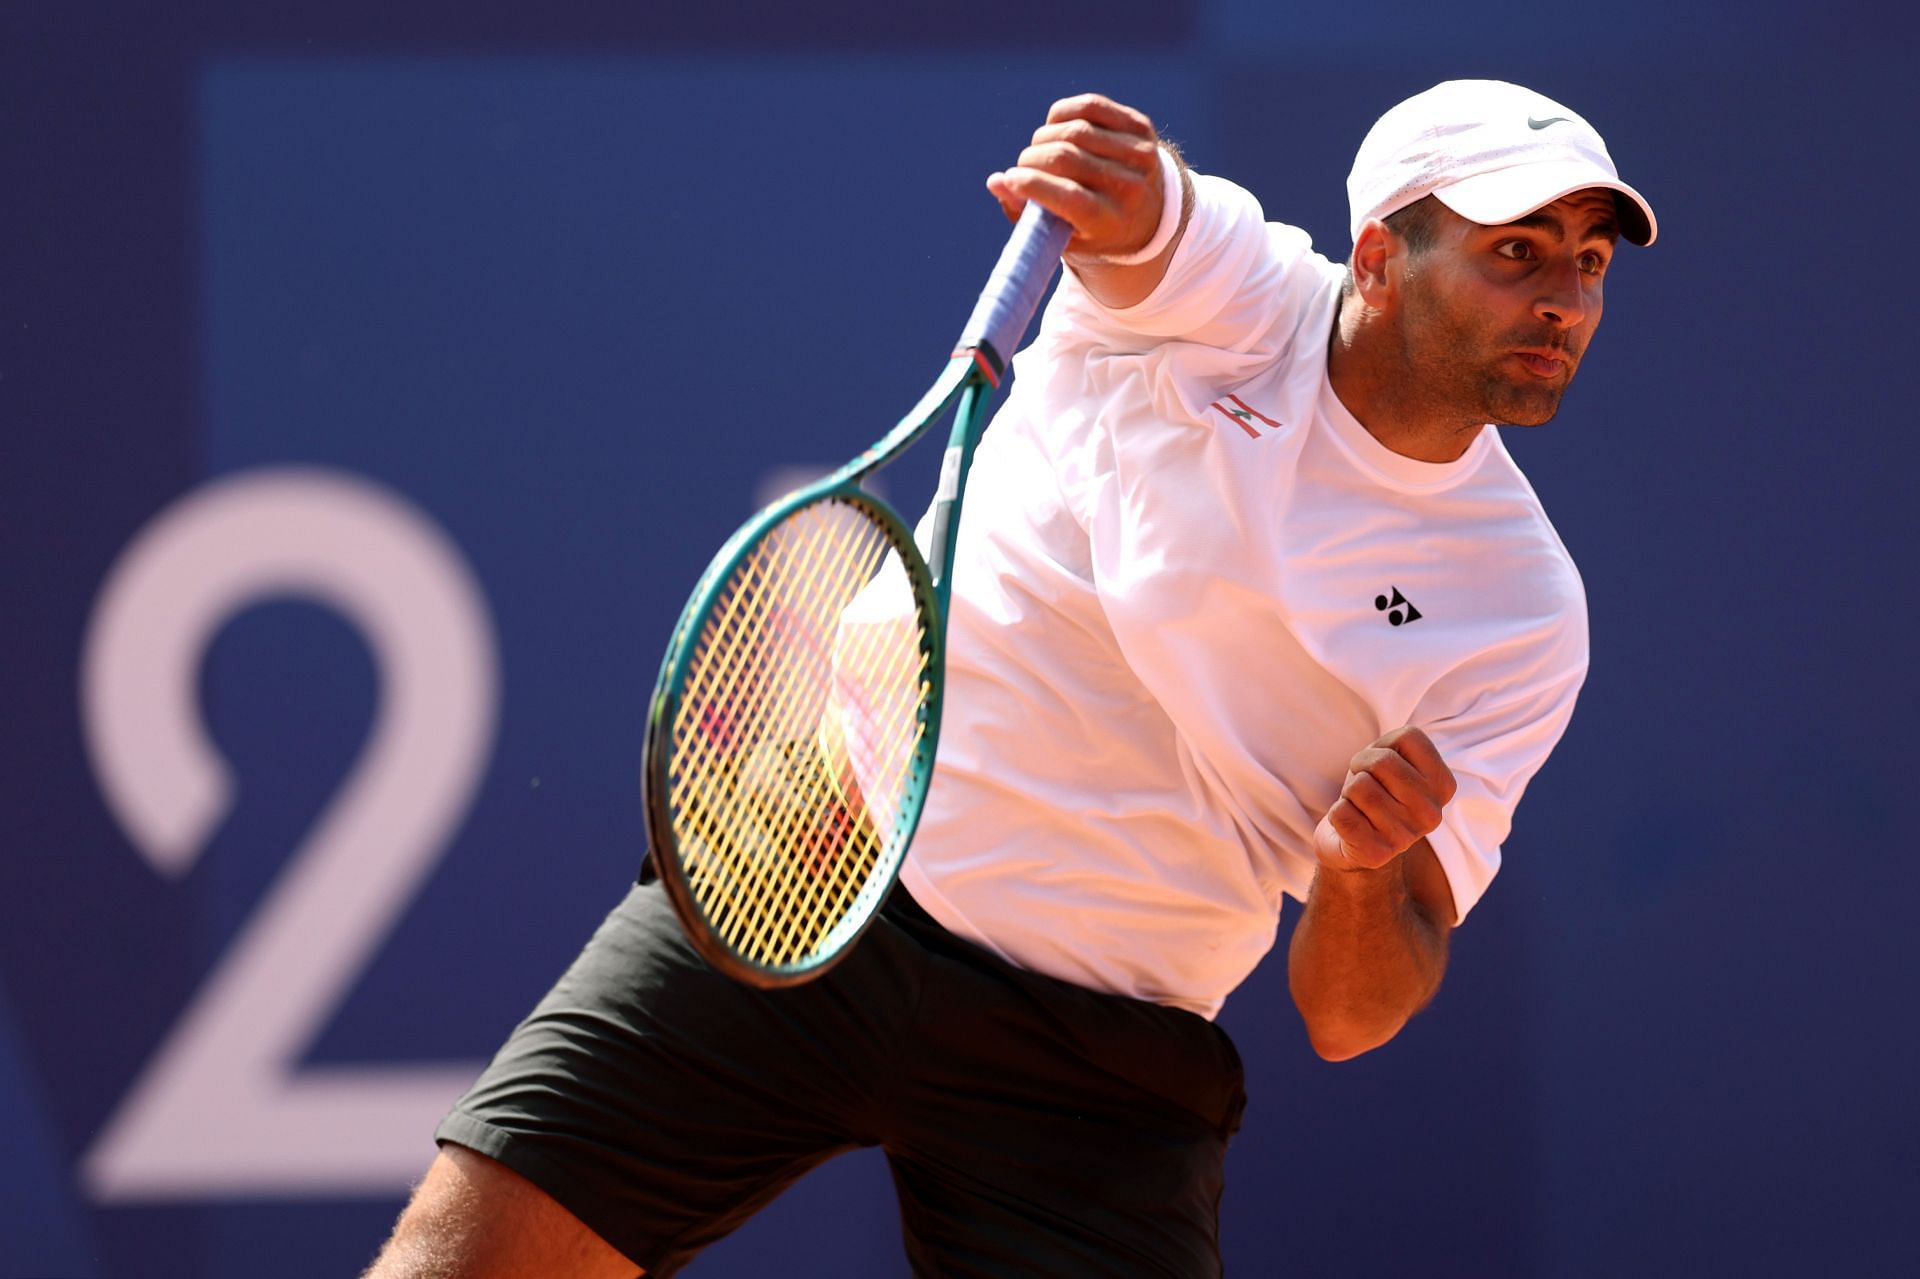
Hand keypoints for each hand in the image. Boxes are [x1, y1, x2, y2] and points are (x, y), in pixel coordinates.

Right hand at [985, 93, 1166, 261]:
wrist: (1150, 212)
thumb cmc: (1092, 229)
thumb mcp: (1061, 236)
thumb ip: (1024, 213)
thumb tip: (996, 181)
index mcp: (1111, 223)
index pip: (1070, 197)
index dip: (1034, 185)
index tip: (1012, 179)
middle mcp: (1131, 188)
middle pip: (1066, 158)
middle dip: (1033, 159)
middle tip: (1023, 167)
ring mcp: (1141, 154)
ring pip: (1075, 129)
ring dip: (1044, 138)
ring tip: (1039, 151)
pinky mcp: (1141, 127)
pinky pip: (1089, 106)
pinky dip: (1062, 115)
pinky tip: (1055, 128)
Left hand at [1313, 727, 1457, 872]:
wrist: (1355, 845)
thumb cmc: (1375, 791)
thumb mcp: (1393, 760)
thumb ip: (1397, 747)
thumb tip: (1381, 762)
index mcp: (1443, 786)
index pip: (1410, 737)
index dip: (1384, 744)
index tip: (1382, 765)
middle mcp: (1431, 814)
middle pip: (1382, 762)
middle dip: (1361, 765)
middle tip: (1363, 783)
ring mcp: (1405, 837)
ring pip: (1358, 787)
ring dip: (1349, 792)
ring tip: (1360, 805)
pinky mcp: (1376, 854)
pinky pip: (1341, 813)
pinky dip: (1336, 813)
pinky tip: (1351, 824)